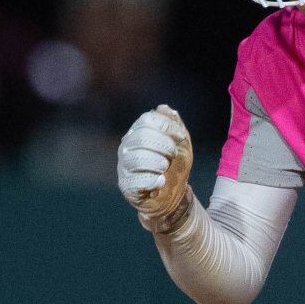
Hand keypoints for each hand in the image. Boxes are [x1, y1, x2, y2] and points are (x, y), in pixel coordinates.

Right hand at [117, 106, 193, 231]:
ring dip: (158, 163)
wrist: (173, 195)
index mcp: (138, 131)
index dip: (166, 126)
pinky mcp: (126, 186)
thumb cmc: (174, 165)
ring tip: (165, 168)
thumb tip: (164, 108)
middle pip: (141, 138)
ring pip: (137, 159)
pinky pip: (135, 181)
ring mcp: (124, 166)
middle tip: (173, 154)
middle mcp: (127, 146)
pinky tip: (161, 182)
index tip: (181, 137)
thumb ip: (174, 124)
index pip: (147, 120)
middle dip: (164, 145)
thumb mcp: (180, 142)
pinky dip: (152, 181)